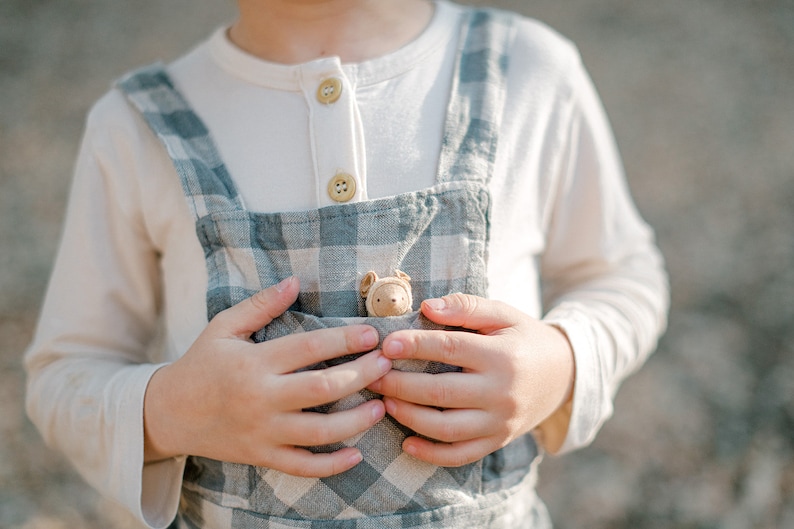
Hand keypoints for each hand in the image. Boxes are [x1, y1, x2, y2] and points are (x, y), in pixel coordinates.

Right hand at [143, 276, 390, 476]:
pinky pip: (302, 466)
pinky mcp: (262, 456)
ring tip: (381, 406)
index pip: (309, 347)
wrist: (167, 414)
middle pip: (322, 388)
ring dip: (356, 421)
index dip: (345, 340)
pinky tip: (356, 454)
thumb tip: (295, 281)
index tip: (372, 335)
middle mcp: (261, 398)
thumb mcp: (224, 327)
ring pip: (319, 431)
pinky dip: (331, 465)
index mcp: (254, 362)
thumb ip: (261, 305)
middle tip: (386, 365)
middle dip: (361, 376)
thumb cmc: (201, 364)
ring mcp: (262, 432)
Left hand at [368, 293, 574, 466]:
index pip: (451, 349)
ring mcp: (500, 422)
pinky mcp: (497, 441)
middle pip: (442, 392)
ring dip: (409, 417)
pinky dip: (431, 453)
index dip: (416, 346)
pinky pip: (460, 455)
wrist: (563, 375)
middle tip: (372, 375)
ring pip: (447, 428)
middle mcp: (502, 393)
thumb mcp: (503, 314)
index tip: (386, 343)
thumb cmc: (523, 338)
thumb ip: (466, 307)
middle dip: (400, 384)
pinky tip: (406, 442)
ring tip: (384, 402)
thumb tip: (426, 307)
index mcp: (503, 356)